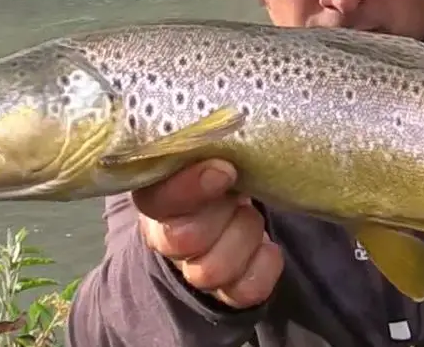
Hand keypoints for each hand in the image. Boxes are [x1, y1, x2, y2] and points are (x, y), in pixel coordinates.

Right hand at [132, 160, 283, 308]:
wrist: (232, 203)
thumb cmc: (219, 166)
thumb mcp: (209, 150)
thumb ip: (207, 146)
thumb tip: (222, 133)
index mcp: (155, 197)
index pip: (155, 200)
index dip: (189, 188)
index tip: (225, 169)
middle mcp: (167, 239)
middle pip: (183, 239)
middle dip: (223, 211)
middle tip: (239, 190)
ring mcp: (196, 270)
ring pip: (212, 270)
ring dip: (244, 234)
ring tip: (250, 214)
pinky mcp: (229, 290)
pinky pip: (247, 290)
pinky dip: (265, 263)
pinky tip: (267, 245)